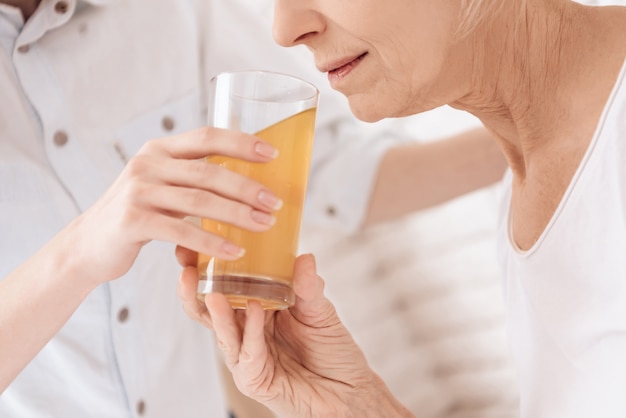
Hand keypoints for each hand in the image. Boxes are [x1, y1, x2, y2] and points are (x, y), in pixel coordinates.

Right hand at [66, 127, 280, 285]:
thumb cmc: (139, 214)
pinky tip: (235, 251)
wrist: (89, 244)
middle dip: (247, 187)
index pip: (206, 137)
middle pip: (208, 172)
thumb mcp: (161, 185)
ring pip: (198, 201)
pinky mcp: (132, 221)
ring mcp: (138, 192)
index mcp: (160, 150)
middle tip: (276, 203)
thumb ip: (192, 178)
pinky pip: (181, 232)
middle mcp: (148, 164)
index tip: (273, 154)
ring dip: (237, 214)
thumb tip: (249, 184)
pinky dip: (212, 242)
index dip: (241, 143)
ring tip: (265, 225)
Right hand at [177, 252, 413, 417]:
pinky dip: (251, 331)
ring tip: (213, 292)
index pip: (224, 285)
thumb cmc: (331, 350)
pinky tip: (255, 310)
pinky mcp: (253, 378)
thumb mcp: (320, 311)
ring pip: (222, 332)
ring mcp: (245, 356)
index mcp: (256, 308)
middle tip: (187, 266)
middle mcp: (245, 330)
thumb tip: (304, 256)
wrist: (347, 390)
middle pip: (209, 309)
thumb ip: (308, 287)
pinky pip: (248, 353)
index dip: (208, 267)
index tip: (194, 245)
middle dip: (194, 289)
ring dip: (217, 312)